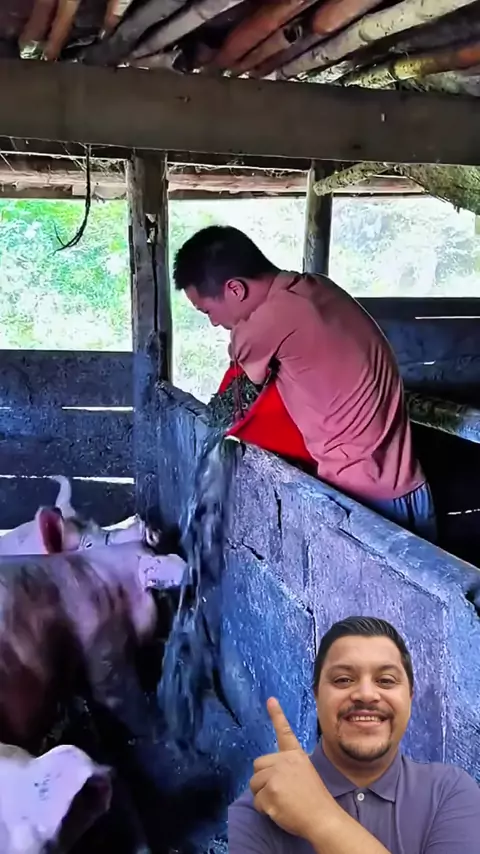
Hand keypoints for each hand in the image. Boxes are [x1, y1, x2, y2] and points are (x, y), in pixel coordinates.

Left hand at [250, 697, 330, 840]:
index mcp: (295, 755)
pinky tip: (280, 811)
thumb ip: (288, 768)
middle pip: (258, 766)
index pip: (284, 732)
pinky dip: (265, 809)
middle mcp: (285, 761)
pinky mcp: (270, 791)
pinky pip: (257, 801)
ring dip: (263, 796)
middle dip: (262, 780)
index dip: (277, 715)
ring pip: (255, 784)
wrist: (323, 817)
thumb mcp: (305, 774)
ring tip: (282, 802)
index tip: (270, 699)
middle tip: (279, 792)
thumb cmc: (315, 800)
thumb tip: (269, 772)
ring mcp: (276, 775)